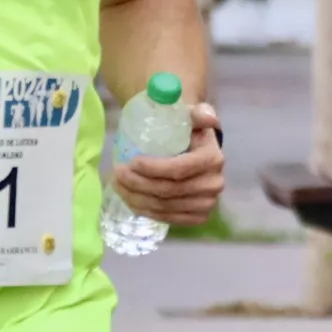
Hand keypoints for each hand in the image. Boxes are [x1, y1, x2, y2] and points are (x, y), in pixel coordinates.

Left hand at [115, 102, 225, 225]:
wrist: (196, 150)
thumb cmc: (188, 131)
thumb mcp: (192, 116)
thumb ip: (198, 113)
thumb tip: (208, 117)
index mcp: (213, 159)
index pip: (179, 169)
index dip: (152, 169)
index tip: (130, 162)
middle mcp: (214, 185)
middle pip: (169, 191)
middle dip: (138, 184)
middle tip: (117, 173)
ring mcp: (207, 204)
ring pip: (165, 207)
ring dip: (137, 198)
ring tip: (118, 185)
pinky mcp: (198, 217)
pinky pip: (168, 218)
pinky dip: (146, 210)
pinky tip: (131, 199)